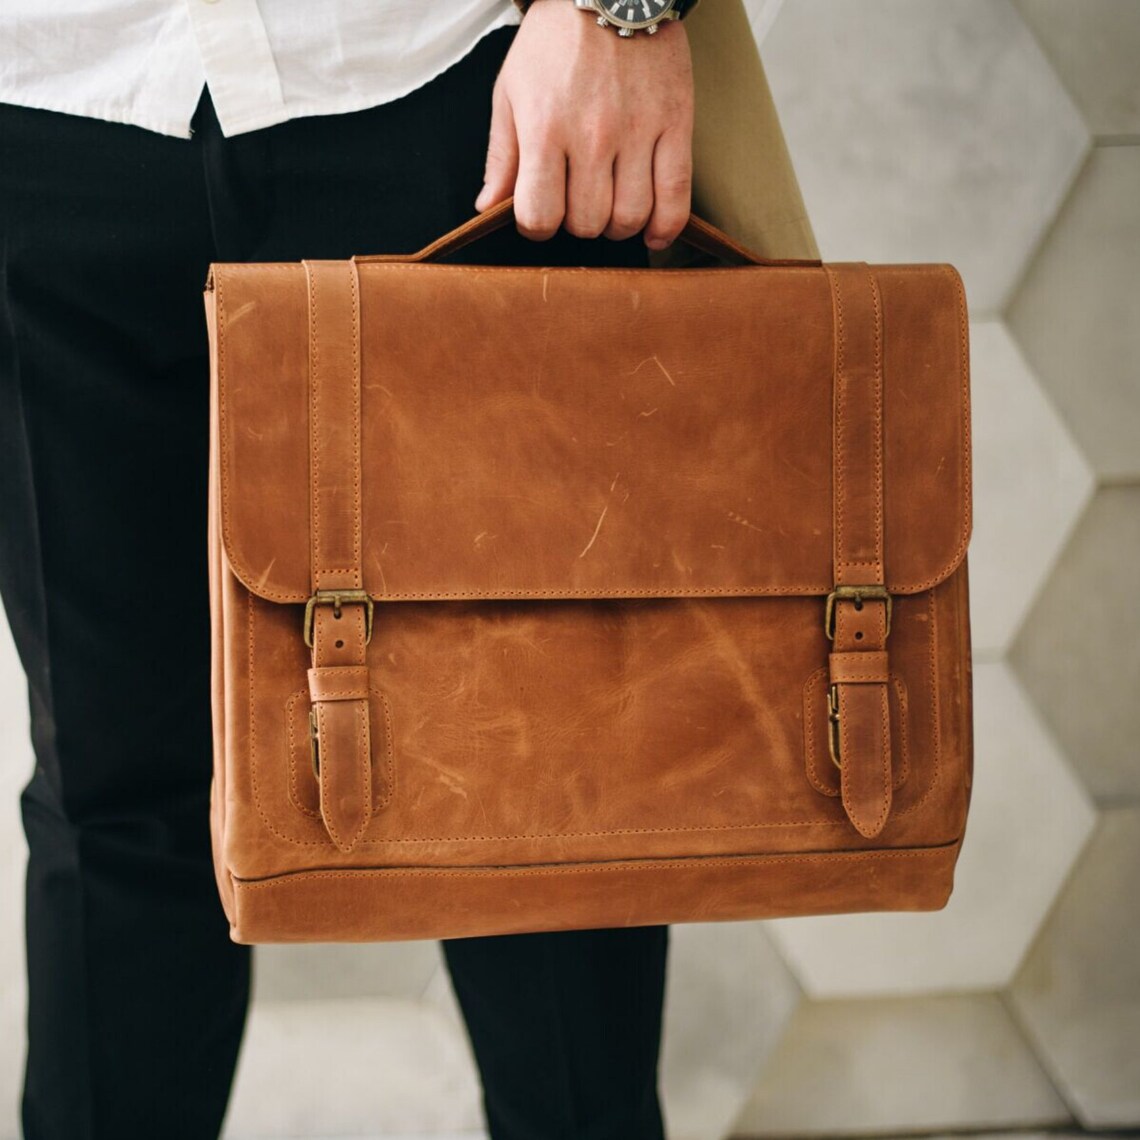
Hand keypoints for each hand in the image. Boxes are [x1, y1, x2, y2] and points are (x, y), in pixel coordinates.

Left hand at [475, 0, 693, 249]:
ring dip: (617, 226)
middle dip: (578, 224)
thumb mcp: (510, 90)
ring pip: (630, 217)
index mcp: (545, 129)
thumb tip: (488, 207)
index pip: (539, 216)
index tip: (540, 215)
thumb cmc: (555, 41)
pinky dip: (665, 228)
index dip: (536, 227)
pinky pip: (675, 197)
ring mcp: (638, 132)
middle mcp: (592, 136)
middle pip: (587, 222)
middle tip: (578, 202)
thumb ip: (501, 154)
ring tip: (612, 208)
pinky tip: (652, 233)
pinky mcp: (675, 125)